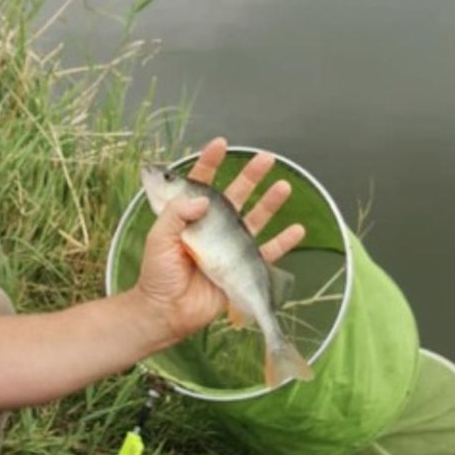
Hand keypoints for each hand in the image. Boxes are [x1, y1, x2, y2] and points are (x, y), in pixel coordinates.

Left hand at [133, 137, 305, 346]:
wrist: (167, 311)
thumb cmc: (157, 275)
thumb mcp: (159, 238)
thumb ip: (177, 214)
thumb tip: (205, 198)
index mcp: (187, 216)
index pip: (201, 183)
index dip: (210, 162)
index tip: (221, 144)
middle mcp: (211, 227)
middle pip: (235, 195)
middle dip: (250, 176)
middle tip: (266, 158)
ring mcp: (228, 246)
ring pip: (255, 219)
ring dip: (270, 203)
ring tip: (284, 186)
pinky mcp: (241, 266)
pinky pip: (267, 253)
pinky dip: (283, 242)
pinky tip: (297, 229)